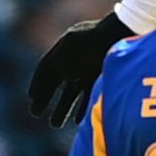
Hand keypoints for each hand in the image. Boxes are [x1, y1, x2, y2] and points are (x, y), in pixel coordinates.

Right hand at [28, 9, 133, 126]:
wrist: (124, 31)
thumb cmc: (98, 36)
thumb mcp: (72, 43)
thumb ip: (61, 60)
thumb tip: (67, 78)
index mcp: (64, 52)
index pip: (46, 70)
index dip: (38, 84)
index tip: (31, 99)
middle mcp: (75, 62)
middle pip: (55, 84)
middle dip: (45, 99)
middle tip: (35, 113)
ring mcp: (89, 71)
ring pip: (71, 93)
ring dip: (62, 108)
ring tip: (54, 124)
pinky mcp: (103, 78)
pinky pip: (89, 96)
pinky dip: (83, 108)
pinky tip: (77, 121)